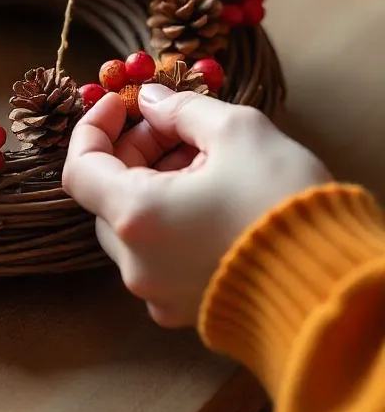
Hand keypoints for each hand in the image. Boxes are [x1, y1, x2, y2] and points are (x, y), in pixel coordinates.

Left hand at [63, 86, 330, 326]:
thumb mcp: (237, 131)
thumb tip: (151, 100)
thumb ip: (181, 110)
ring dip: (155, 186)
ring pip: (134, 229)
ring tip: (205, 161)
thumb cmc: (282, 203)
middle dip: (134, 153)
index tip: (120, 105)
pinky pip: (159, 258)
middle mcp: (136, 264)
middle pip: (106, 198)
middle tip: (174, 127)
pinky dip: (171, 222)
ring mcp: (158, 294)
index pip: (79, 168)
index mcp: (136, 217)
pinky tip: (213, 200)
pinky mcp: (186, 311)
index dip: (93, 128)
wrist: (332, 284)